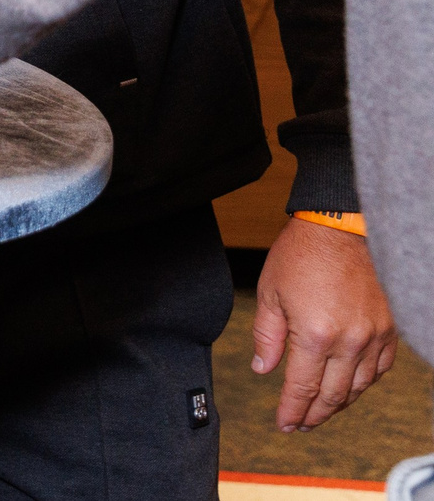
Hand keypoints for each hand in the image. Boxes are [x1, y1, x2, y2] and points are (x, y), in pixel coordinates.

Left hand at [252, 218, 397, 430]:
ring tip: (322, 411)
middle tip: (300, 425)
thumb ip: (266, 336)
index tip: (283, 424)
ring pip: (359, 386)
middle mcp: (350, 342)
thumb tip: (263, 368)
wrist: (341, 228)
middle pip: (333, 395)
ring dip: (340, 404)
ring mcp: (374, 336)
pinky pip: (380, 368)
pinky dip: (364, 383)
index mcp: (315, 335)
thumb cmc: (302, 255)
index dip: (291, 411)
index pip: (302, 388)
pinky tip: (350, 386)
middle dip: (314, 415)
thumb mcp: (270, 293)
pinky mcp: (390, 328)